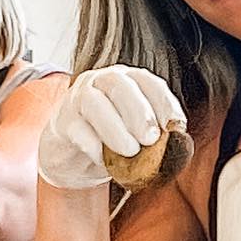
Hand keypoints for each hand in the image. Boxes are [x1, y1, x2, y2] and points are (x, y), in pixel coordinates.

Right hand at [37, 67, 187, 189]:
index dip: (164, 102)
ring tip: (130, 152)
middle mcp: (100, 81)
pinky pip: (76, 129)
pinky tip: (103, 159)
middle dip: (139, 112)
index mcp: (126, 80)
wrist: (73, 157)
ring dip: (115, 129)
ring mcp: (77, 98)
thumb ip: (155, 135)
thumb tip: (177, 145)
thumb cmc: (111, 141)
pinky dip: (93, 145)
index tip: (175, 126)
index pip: (148, 82)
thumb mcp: (137, 136)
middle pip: (119, 85)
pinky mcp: (62, 121)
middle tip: (151, 139)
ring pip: (94, 103)